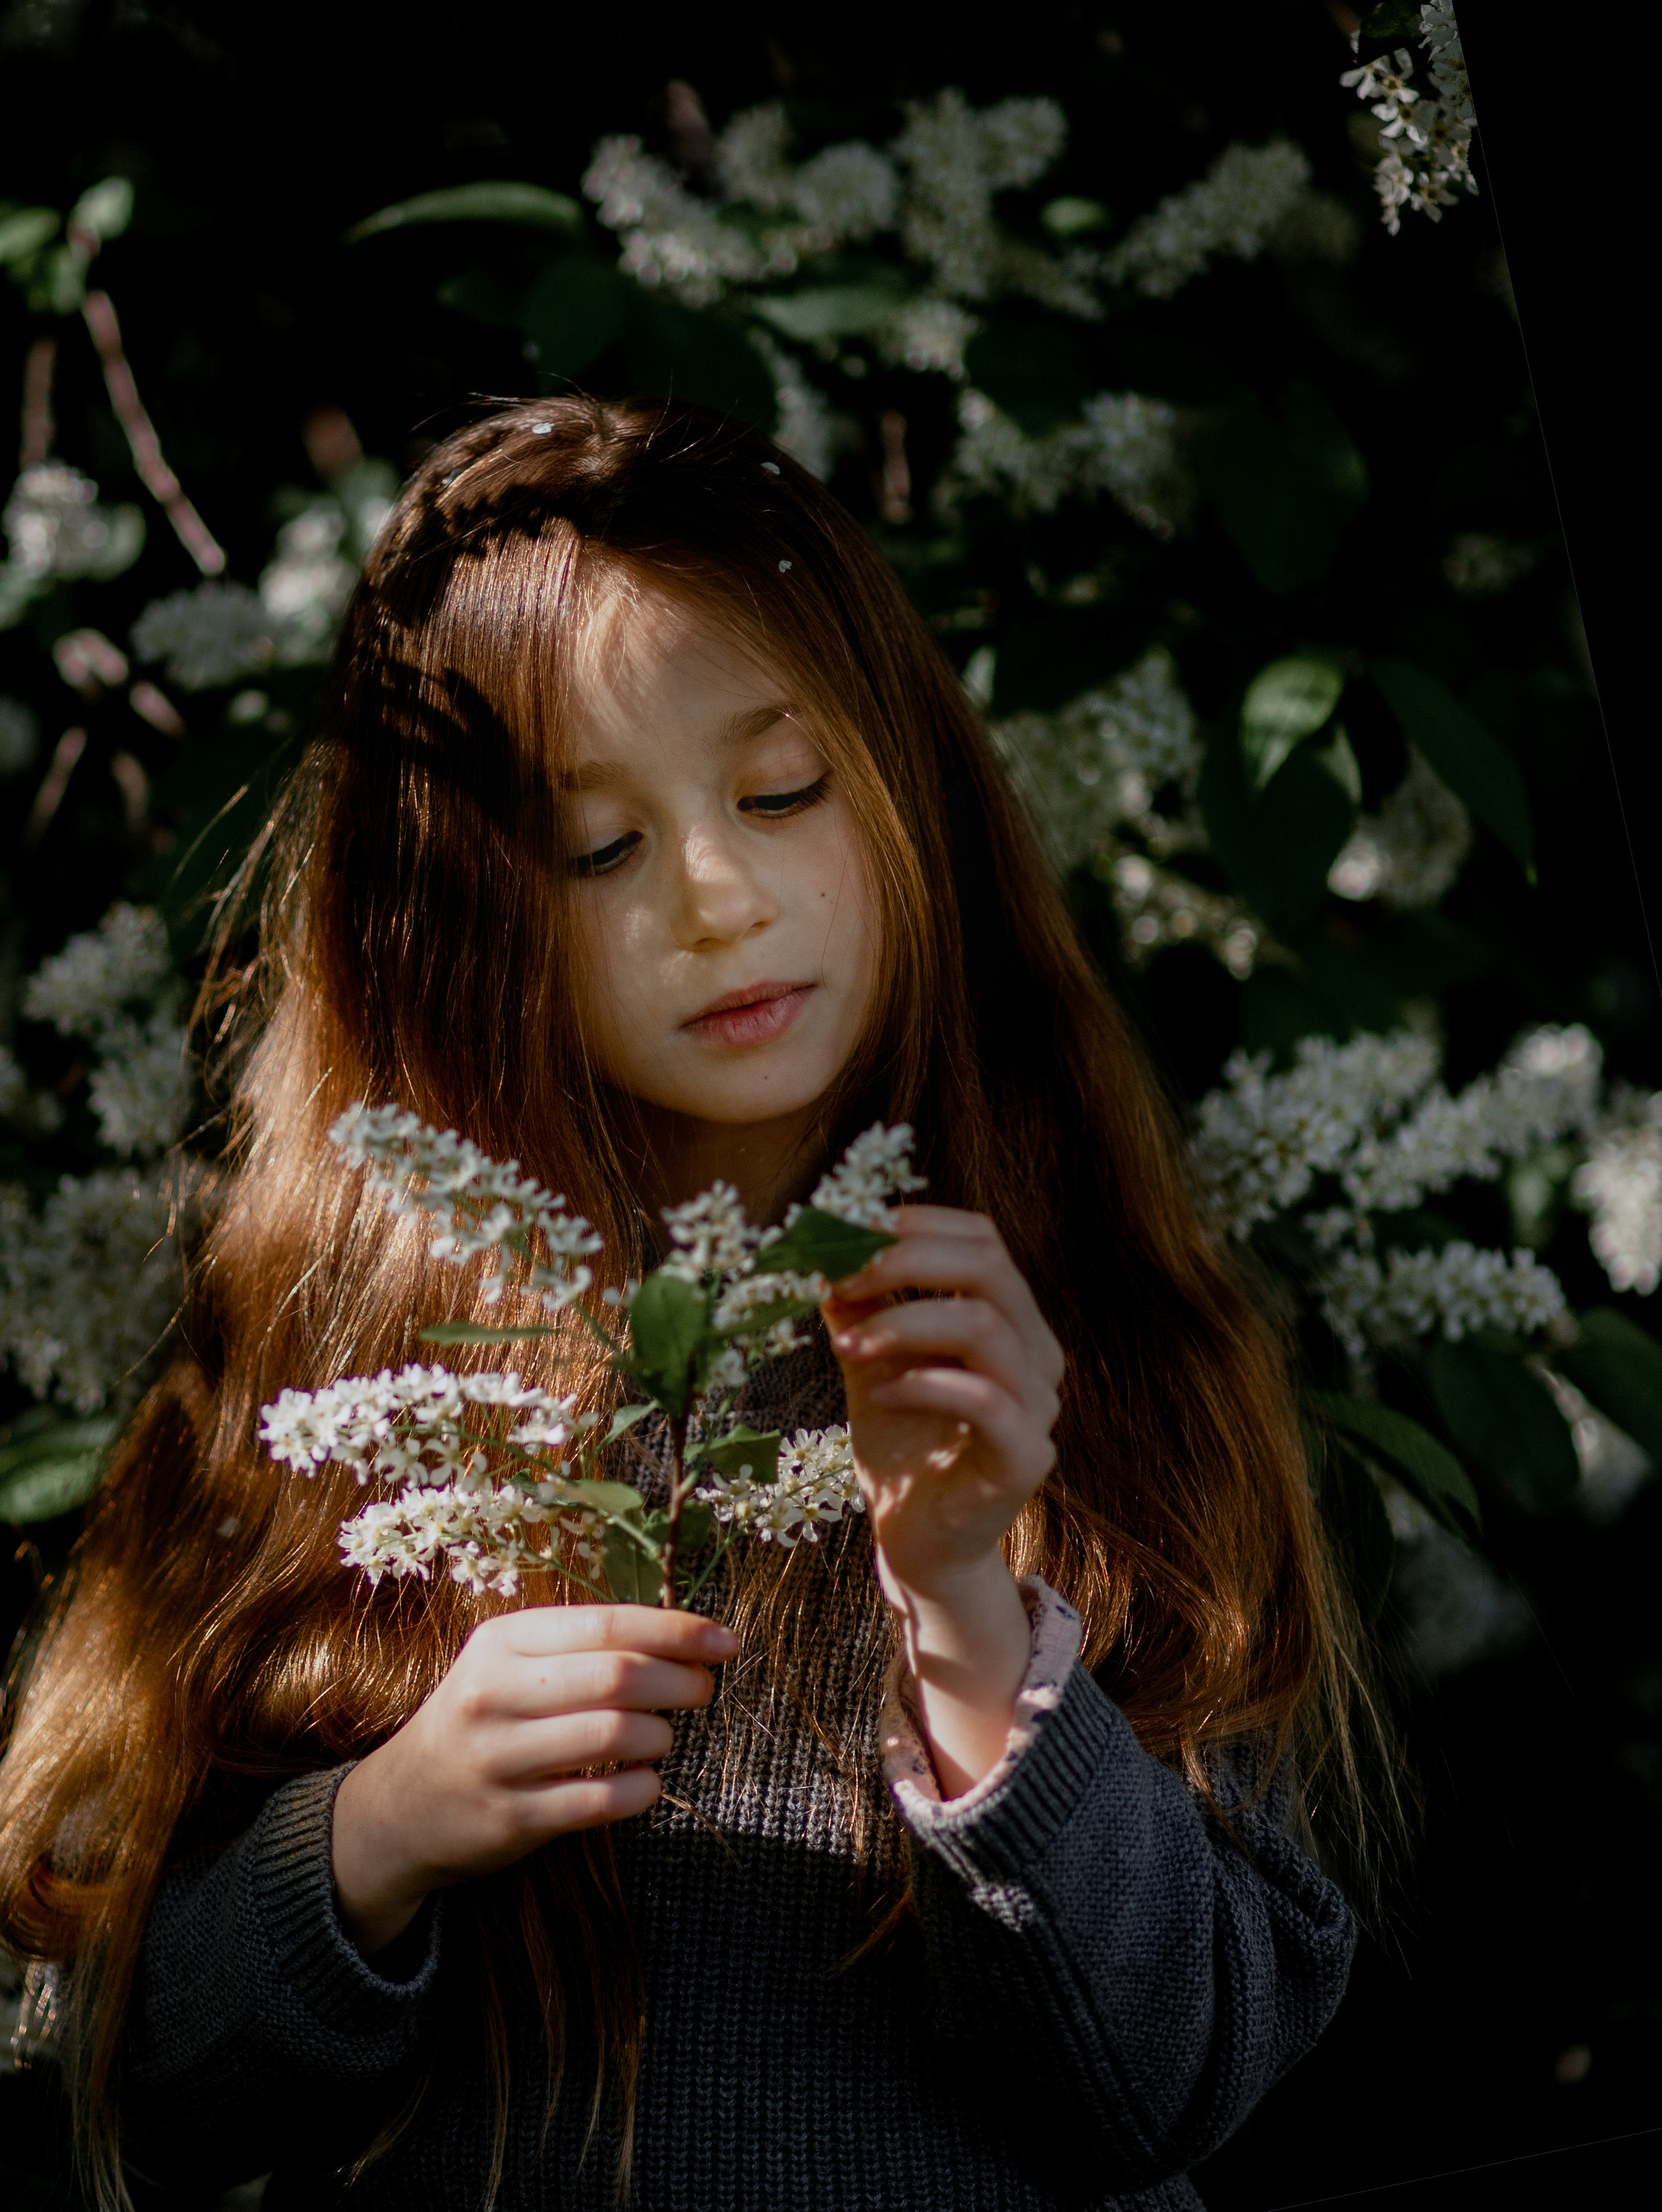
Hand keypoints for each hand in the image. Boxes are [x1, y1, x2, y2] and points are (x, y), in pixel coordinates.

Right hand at [331, 1604, 734, 1957]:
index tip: (726, 1641)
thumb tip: (684, 1639)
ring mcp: (498, 1758)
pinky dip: (641, 1790)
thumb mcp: (510, 1665)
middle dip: (680, 1680)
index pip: (607, 1623)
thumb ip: (582, 1648)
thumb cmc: (481, 1720)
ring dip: (660, 1735)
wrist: (398, 1807)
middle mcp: (494, 1693)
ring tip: (661, 1737)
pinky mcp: (510, 1818)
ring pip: (613, 1735)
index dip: (677, 1630)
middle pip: (617, 1675)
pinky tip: (645, 1782)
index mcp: (501, 1641)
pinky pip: (600, 1801)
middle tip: (704, 1689)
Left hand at [825, 1207, 1063, 1793]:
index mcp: (1009, 1321)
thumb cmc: (902, 1448)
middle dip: (906, 1259)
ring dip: (905, 1321)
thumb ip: (858, 1307)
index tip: (852, 1227)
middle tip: (840, 1272)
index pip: (984, 1242)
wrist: (918, 1543)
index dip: (920, 1223)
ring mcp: (1038, 1409)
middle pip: (989, 1268)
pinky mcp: (1024, 1460)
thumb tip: (818, 1247)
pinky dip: (928, 1384)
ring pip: (987, 1327)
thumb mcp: (871, 1362)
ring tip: (846, 1340)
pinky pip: (989, 1403)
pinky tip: (882, 1391)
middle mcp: (1036, 1356)